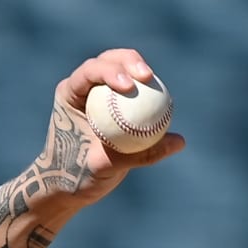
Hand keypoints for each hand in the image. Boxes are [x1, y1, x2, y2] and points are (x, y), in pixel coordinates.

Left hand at [41, 49, 186, 207]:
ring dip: (141, 72)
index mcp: (69, 94)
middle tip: (147, 76)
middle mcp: (83, 88)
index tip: (129, 86)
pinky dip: (148, 93)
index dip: (111, 71)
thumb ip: (140, 154)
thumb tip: (179, 141)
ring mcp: (99, 94)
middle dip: (129, 61)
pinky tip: (165, 102)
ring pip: (124, 71)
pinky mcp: (114, 104)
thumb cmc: (76, 175)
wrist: (68, 186)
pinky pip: (134, 92)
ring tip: (154, 82)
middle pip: (109, 61)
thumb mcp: (105, 167)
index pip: (90, 72)